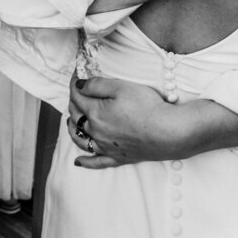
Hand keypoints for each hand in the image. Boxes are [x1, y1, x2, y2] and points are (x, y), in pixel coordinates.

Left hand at [66, 76, 186, 168]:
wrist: (167, 132)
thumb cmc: (147, 107)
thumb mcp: (122, 87)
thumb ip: (97, 85)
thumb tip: (79, 86)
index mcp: (95, 113)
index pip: (78, 96)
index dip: (75, 84)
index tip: (77, 75)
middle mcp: (96, 132)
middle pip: (77, 116)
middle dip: (74, 102)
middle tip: (77, 92)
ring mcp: (106, 146)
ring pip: (81, 140)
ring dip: (72, 130)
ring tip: (70, 122)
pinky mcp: (118, 157)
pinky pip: (97, 162)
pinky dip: (86, 162)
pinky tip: (78, 162)